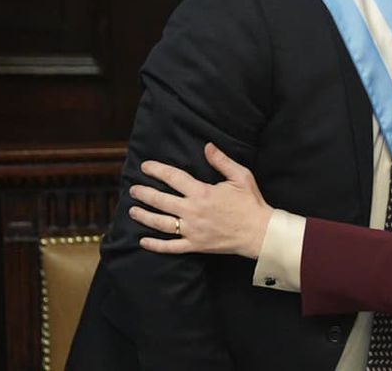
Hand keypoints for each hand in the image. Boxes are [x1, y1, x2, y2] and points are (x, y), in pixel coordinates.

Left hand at [129, 143, 272, 258]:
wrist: (259, 232)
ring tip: (132, 211)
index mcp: (202, 193)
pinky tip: (143, 241)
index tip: (145, 166)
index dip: (157, 170)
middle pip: (161, 201)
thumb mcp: (241, 176)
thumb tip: (207, 146)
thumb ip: (222, 161)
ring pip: (160, 223)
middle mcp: (192, 211)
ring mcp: (192, 230)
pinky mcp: (195, 245)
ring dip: (144, 216)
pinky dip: (155, 245)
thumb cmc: (251, 203)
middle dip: (144, 194)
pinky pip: (171, 246)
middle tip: (133, 189)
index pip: (173, 178)